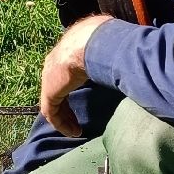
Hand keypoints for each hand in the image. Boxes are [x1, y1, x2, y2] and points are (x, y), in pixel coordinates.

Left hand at [40, 14, 109, 137]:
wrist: (90, 43)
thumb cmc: (102, 41)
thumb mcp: (104, 47)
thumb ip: (108, 54)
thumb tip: (124, 56)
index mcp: (64, 53)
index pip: (64, 76)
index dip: (71, 90)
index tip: (81, 101)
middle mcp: (53, 66)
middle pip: (57, 91)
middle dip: (66, 107)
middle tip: (77, 121)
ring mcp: (49, 79)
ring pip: (54, 104)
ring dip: (65, 119)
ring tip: (77, 131)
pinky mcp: (49, 92)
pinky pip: (52, 113)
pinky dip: (62, 124)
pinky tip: (73, 132)